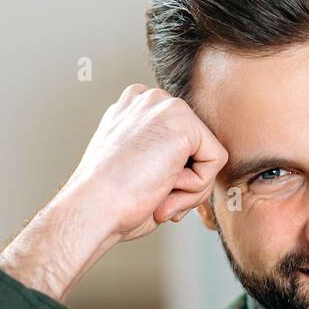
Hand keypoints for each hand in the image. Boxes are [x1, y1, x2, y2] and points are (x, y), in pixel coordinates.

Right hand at [65, 84, 229, 240]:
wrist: (93, 208)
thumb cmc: (110, 201)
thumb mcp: (137, 168)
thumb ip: (164, 157)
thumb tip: (194, 168)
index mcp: (133, 108)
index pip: (182, 143)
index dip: (174, 177)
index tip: (149, 193)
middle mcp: (149, 100)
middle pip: (198, 147)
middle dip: (186, 184)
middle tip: (158, 202)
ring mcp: (165, 106)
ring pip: (208, 155)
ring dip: (190, 189)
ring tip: (157, 196)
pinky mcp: (182, 122)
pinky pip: (215, 161)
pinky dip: (196, 187)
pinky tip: (164, 187)